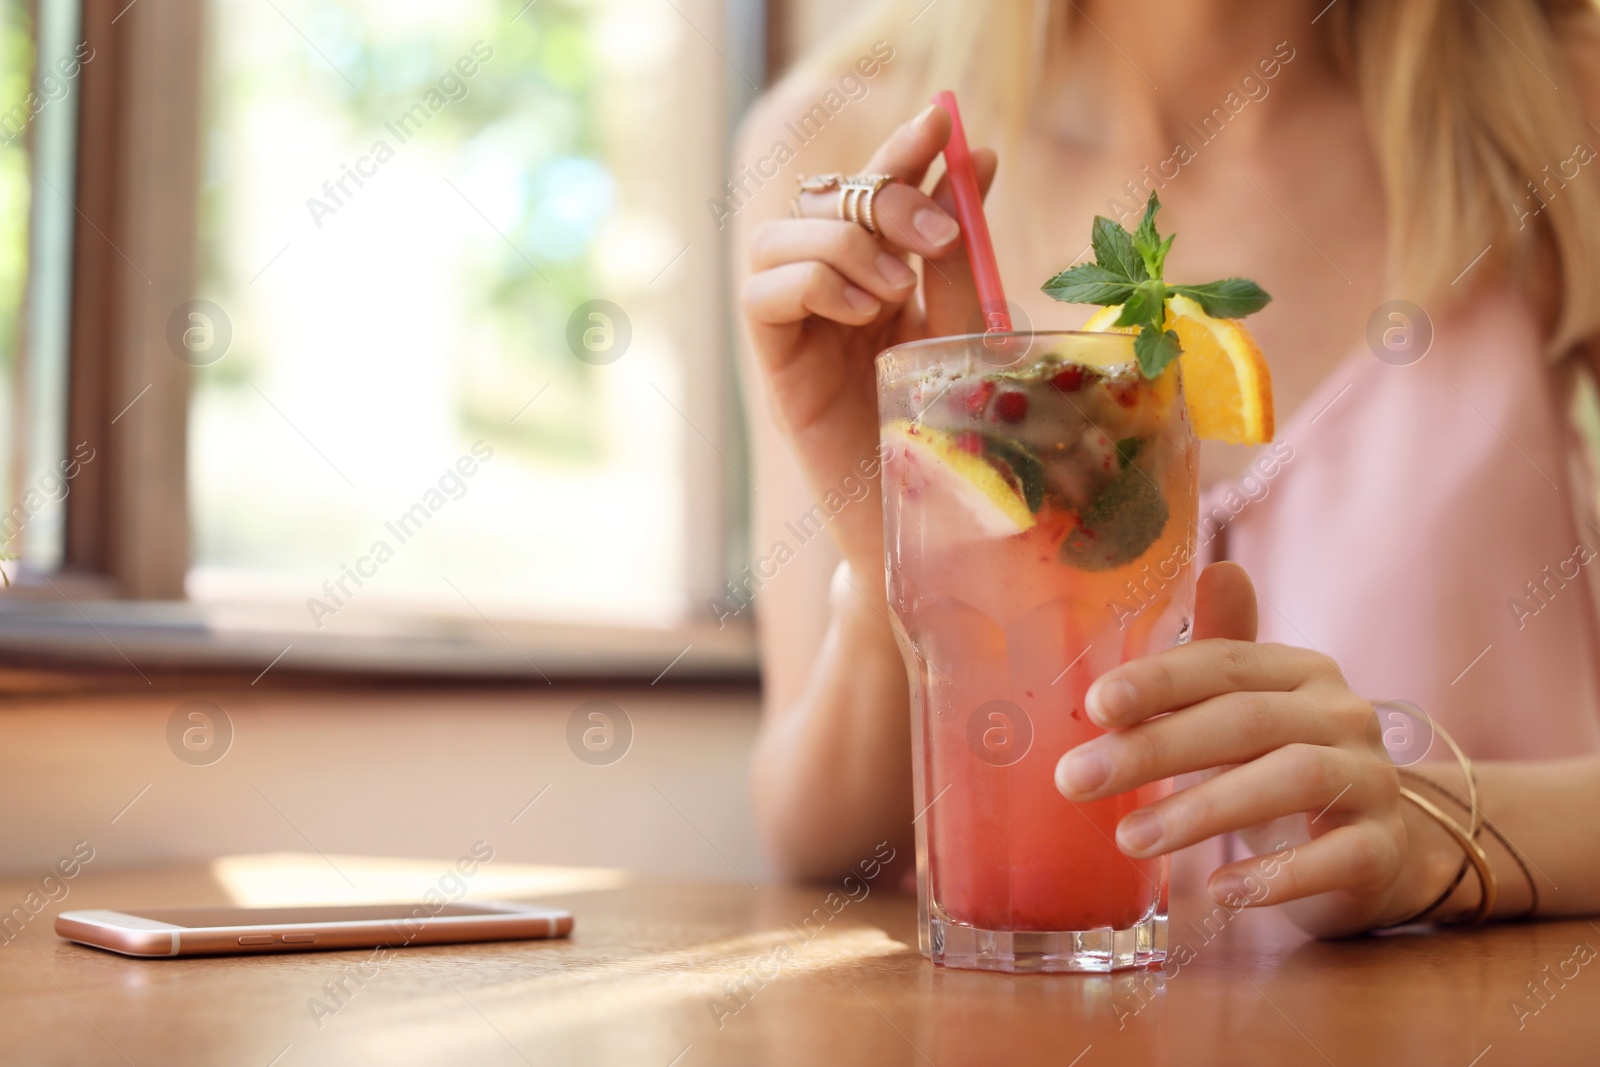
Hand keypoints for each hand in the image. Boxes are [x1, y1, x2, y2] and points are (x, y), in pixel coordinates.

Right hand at [739, 104, 997, 578]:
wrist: (924, 532)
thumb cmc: (950, 443)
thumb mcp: (967, 334)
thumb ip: (963, 261)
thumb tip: (979, 164)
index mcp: (883, 278)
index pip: (877, 190)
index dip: (903, 149)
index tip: (946, 122)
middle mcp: (832, 296)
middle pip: (824, 200)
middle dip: (881, 193)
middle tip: (937, 230)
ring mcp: (799, 331)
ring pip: (779, 236)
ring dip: (844, 243)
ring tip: (899, 290)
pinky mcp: (776, 370)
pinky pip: (760, 294)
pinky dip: (812, 281)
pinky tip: (863, 312)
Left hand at [1054, 562, 1422, 937]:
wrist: (1377, 850)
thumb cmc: (1285, 765)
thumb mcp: (1249, 709)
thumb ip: (1219, 652)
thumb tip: (1215, 569)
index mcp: (1299, 672)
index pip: (1224, 663)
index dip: (1158, 681)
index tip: (1094, 706)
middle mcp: (1342, 714)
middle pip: (1246, 720)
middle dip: (1156, 749)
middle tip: (1077, 780)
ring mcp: (1371, 780)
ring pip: (1291, 781)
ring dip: (1202, 810)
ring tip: (1130, 838)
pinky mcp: (1383, 850)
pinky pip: (1335, 859)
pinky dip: (1275, 874)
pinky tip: (1219, 891)